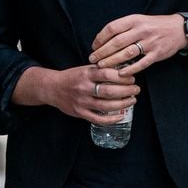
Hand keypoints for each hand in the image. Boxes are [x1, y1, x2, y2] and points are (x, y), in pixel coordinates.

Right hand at [12, 64, 137, 123]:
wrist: (52, 88)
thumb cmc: (72, 77)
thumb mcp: (84, 68)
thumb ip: (100, 69)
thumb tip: (122, 68)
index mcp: (86, 74)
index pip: (107, 74)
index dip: (122, 76)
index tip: (132, 78)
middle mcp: (83, 88)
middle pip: (109, 91)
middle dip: (126, 91)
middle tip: (136, 89)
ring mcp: (81, 102)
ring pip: (105, 105)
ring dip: (122, 103)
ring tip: (132, 100)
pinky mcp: (80, 113)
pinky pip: (98, 119)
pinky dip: (111, 119)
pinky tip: (120, 116)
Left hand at [88, 13, 187, 74]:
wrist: (179, 29)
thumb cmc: (155, 25)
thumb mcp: (140, 20)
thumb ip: (124, 27)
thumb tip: (104, 38)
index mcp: (135, 20)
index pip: (112, 28)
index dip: (100, 38)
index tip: (94, 46)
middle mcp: (141, 30)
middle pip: (117, 42)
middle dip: (102, 52)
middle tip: (93, 59)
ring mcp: (150, 42)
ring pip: (127, 53)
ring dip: (112, 61)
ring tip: (102, 66)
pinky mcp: (157, 54)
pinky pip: (141, 63)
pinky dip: (130, 69)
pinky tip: (121, 73)